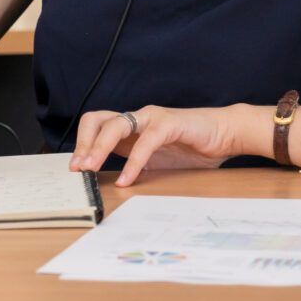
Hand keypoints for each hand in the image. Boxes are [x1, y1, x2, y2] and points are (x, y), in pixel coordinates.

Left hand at [69, 105, 243, 185]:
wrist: (226, 134)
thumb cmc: (192, 147)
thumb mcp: (156, 160)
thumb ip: (135, 163)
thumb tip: (113, 183)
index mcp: (131, 127)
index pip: (95, 125)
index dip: (82, 144)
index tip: (75, 168)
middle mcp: (137, 118)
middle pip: (97, 119)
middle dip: (83, 143)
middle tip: (78, 168)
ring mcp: (152, 118)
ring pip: (115, 126)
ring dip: (98, 148)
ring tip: (91, 168)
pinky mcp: (170, 124)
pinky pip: (145, 142)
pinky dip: (133, 162)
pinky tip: (127, 179)